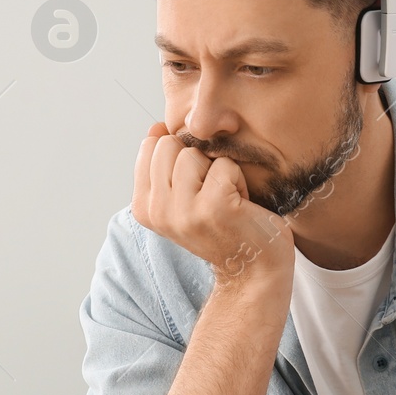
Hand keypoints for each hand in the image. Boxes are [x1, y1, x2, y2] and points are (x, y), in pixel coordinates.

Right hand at [130, 123, 293, 284]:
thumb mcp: (182, 196)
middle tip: (211, 194)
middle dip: (197, 161)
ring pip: (194, 152)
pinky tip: (240, 206)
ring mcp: (183, 210)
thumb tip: (156, 127)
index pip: (151, 146)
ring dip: (218, 171)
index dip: (179, 158)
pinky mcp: (213, 207)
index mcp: (143, 207)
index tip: (194, 189)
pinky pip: (224, 164)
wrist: (252, 267)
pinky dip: (238, 180)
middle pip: (170, 144)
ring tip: (225, 200)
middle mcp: (157, 211)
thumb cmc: (222, 226)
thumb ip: (163, 163)